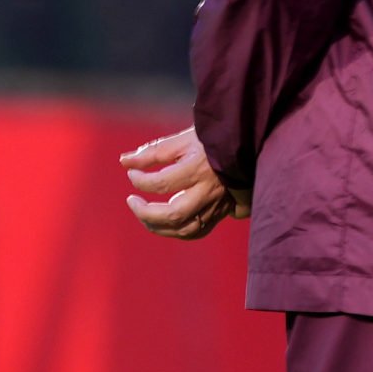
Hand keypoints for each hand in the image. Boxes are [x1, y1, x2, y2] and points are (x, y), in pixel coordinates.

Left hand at [122, 126, 237, 239]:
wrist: (248, 150)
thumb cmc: (213, 141)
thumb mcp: (184, 139)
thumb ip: (154, 151)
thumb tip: (124, 162)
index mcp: (198, 169)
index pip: (161, 183)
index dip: (139, 180)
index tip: (131, 171)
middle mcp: (208, 191)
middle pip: (173, 214)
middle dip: (145, 213)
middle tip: (131, 201)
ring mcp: (216, 205)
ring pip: (184, 229)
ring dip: (158, 226)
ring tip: (144, 214)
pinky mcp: (220, 213)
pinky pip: (197, 231)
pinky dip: (176, 231)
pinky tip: (165, 223)